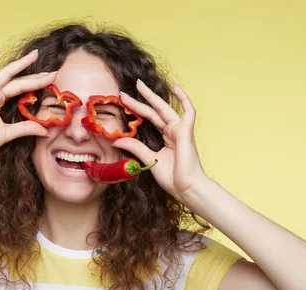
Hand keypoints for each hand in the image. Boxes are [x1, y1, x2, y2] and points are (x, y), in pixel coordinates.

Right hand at [0, 48, 56, 159]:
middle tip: (53, 71)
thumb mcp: (9, 133)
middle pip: (18, 80)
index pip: (21, 88)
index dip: (36, 84)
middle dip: (35, 75)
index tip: (52, 80)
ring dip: (21, 64)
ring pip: (6, 74)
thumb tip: (45, 130)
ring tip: (35, 55)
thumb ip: (26, 128)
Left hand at [112, 80, 209, 205]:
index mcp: (166, 137)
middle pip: (153, 111)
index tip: (121, 103)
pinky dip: (184, 98)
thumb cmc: (172, 178)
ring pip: (164, 108)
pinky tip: (176, 87)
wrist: (186, 188)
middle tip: (123, 92)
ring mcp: (180, 130)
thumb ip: (135, 147)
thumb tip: (117, 139)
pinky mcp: (186, 131)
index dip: (136, 110)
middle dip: (139, 100)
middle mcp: (173, 131)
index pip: (148, 119)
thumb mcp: (148, 159)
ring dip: (151, 96)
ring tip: (138, 85)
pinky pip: (188, 111)